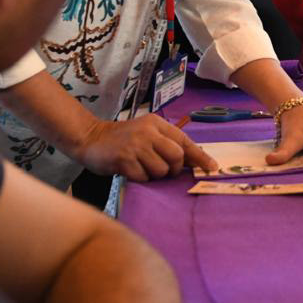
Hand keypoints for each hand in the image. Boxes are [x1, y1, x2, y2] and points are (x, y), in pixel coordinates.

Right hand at [76, 114, 218, 181]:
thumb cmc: (122, 139)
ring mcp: (135, 145)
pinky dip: (140, 178)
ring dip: (154, 175)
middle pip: (177, 157)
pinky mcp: (124, 159)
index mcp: (156, 123)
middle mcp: (148, 132)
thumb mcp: (146, 133)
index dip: (200, 156)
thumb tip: (195, 161)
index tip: (212, 168)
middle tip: (164, 170)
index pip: (184, 141)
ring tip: (142, 167)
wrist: (90, 138)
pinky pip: (144, 178)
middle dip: (174, 169)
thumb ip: (167, 143)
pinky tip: (130, 170)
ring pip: (162, 170)